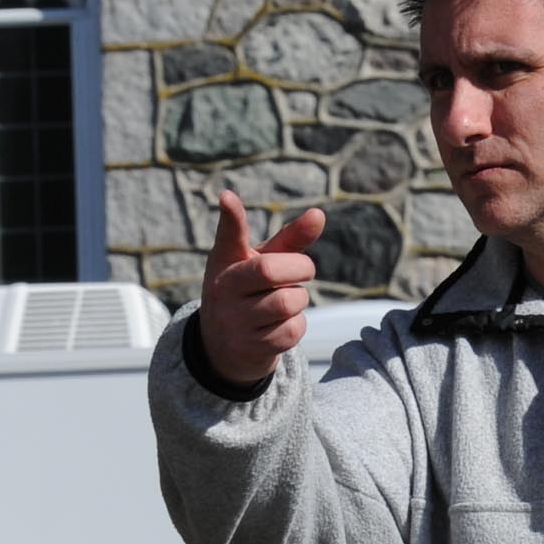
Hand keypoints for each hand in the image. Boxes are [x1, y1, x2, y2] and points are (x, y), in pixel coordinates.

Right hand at [198, 190, 326, 386]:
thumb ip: (289, 241)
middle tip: (303, 271)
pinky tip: (280, 325)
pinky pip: (292, 330)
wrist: (224, 348)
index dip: (231, 215)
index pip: (229, 236)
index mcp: (225, 262)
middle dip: (299, 268)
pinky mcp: (250, 347)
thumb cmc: (249, 291)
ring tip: (284, 302)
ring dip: (298, 300)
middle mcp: (224, 289)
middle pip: (271, 270)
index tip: (226, 196)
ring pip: (287, 302)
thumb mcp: (261, 263)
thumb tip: (319, 214)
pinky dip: (296, 325)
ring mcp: (234, 321)